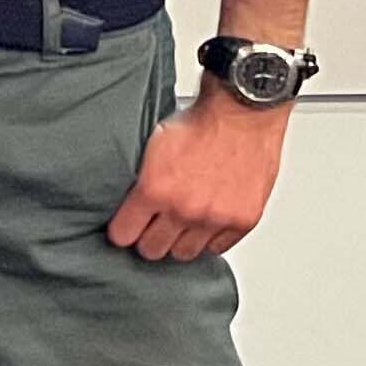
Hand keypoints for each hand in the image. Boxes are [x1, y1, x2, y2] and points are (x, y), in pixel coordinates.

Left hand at [107, 90, 286, 261]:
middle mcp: (184, 209)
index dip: (123, 230)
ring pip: (184, 253)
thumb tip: (127, 205)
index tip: (126, 227)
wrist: (242, 112)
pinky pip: (217, 247)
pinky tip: (205, 221)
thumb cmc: (200, 122)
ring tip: (180, 223)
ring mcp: (215, 218)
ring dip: (179, 240)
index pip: (123, 235)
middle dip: (148, 238)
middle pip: (152, 250)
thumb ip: (140, 181)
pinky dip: (210, 238)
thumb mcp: (152, 147)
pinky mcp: (243, 220)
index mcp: (155, 190)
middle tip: (152, 226)